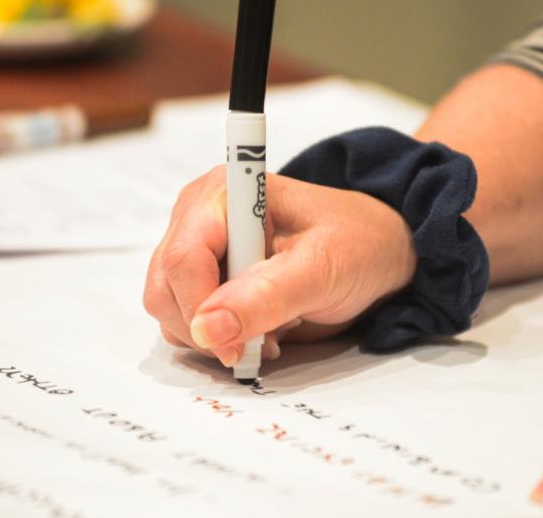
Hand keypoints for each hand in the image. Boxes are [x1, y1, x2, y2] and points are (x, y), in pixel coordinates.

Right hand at [143, 167, 416, 366]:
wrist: (378, 250)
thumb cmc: (358, 244)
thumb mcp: (323, 268)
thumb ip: (267, 296)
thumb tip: (206, 329)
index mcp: (225, 195)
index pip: (183, 259)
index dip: (201, 310)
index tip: (238, 347)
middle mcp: (199, 216)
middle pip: (165, 289)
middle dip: (206, 328)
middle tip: (263, 341)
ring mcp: (199, 248)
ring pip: (170, 311)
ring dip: (214, 337)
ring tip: (271, 331)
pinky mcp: (205, 277)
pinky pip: (189, 323)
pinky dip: (220, 339)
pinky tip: (263, 331)